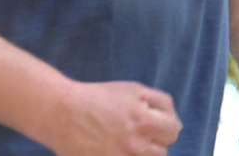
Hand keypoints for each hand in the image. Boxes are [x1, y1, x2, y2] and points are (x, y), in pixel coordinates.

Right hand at [30, 80, 181, 155]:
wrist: (62, 112)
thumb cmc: (98, 98)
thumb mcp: (133, 89)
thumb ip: (161, 103)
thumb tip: (176, 125)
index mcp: (143, 122)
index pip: (173, 132)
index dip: (165, 125)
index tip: (151, 123)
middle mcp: (135, 145)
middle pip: (162, 152)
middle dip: (154, 142)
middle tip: (136, 134)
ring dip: (142, 154)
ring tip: (126, 144)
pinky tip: (115, 149)